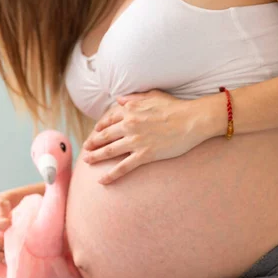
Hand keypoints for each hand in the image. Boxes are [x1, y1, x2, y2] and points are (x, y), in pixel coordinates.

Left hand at [82, 89, 206, 183]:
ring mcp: (136, 141)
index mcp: (130, 110)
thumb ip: (134, 98)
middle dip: (92, 143)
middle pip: (104, 136)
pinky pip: (123, 167)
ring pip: (109, 151)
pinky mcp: (144, 155)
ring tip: (87, 161)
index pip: (108, 120)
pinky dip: (111, 175)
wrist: (192, 120)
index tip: (94, 133)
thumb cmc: (176, 107)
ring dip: (96, 157)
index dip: (99, 128)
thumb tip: (120, 100)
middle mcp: (129, 125)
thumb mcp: (153, 96)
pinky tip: (102, 181)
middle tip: (85, 149)